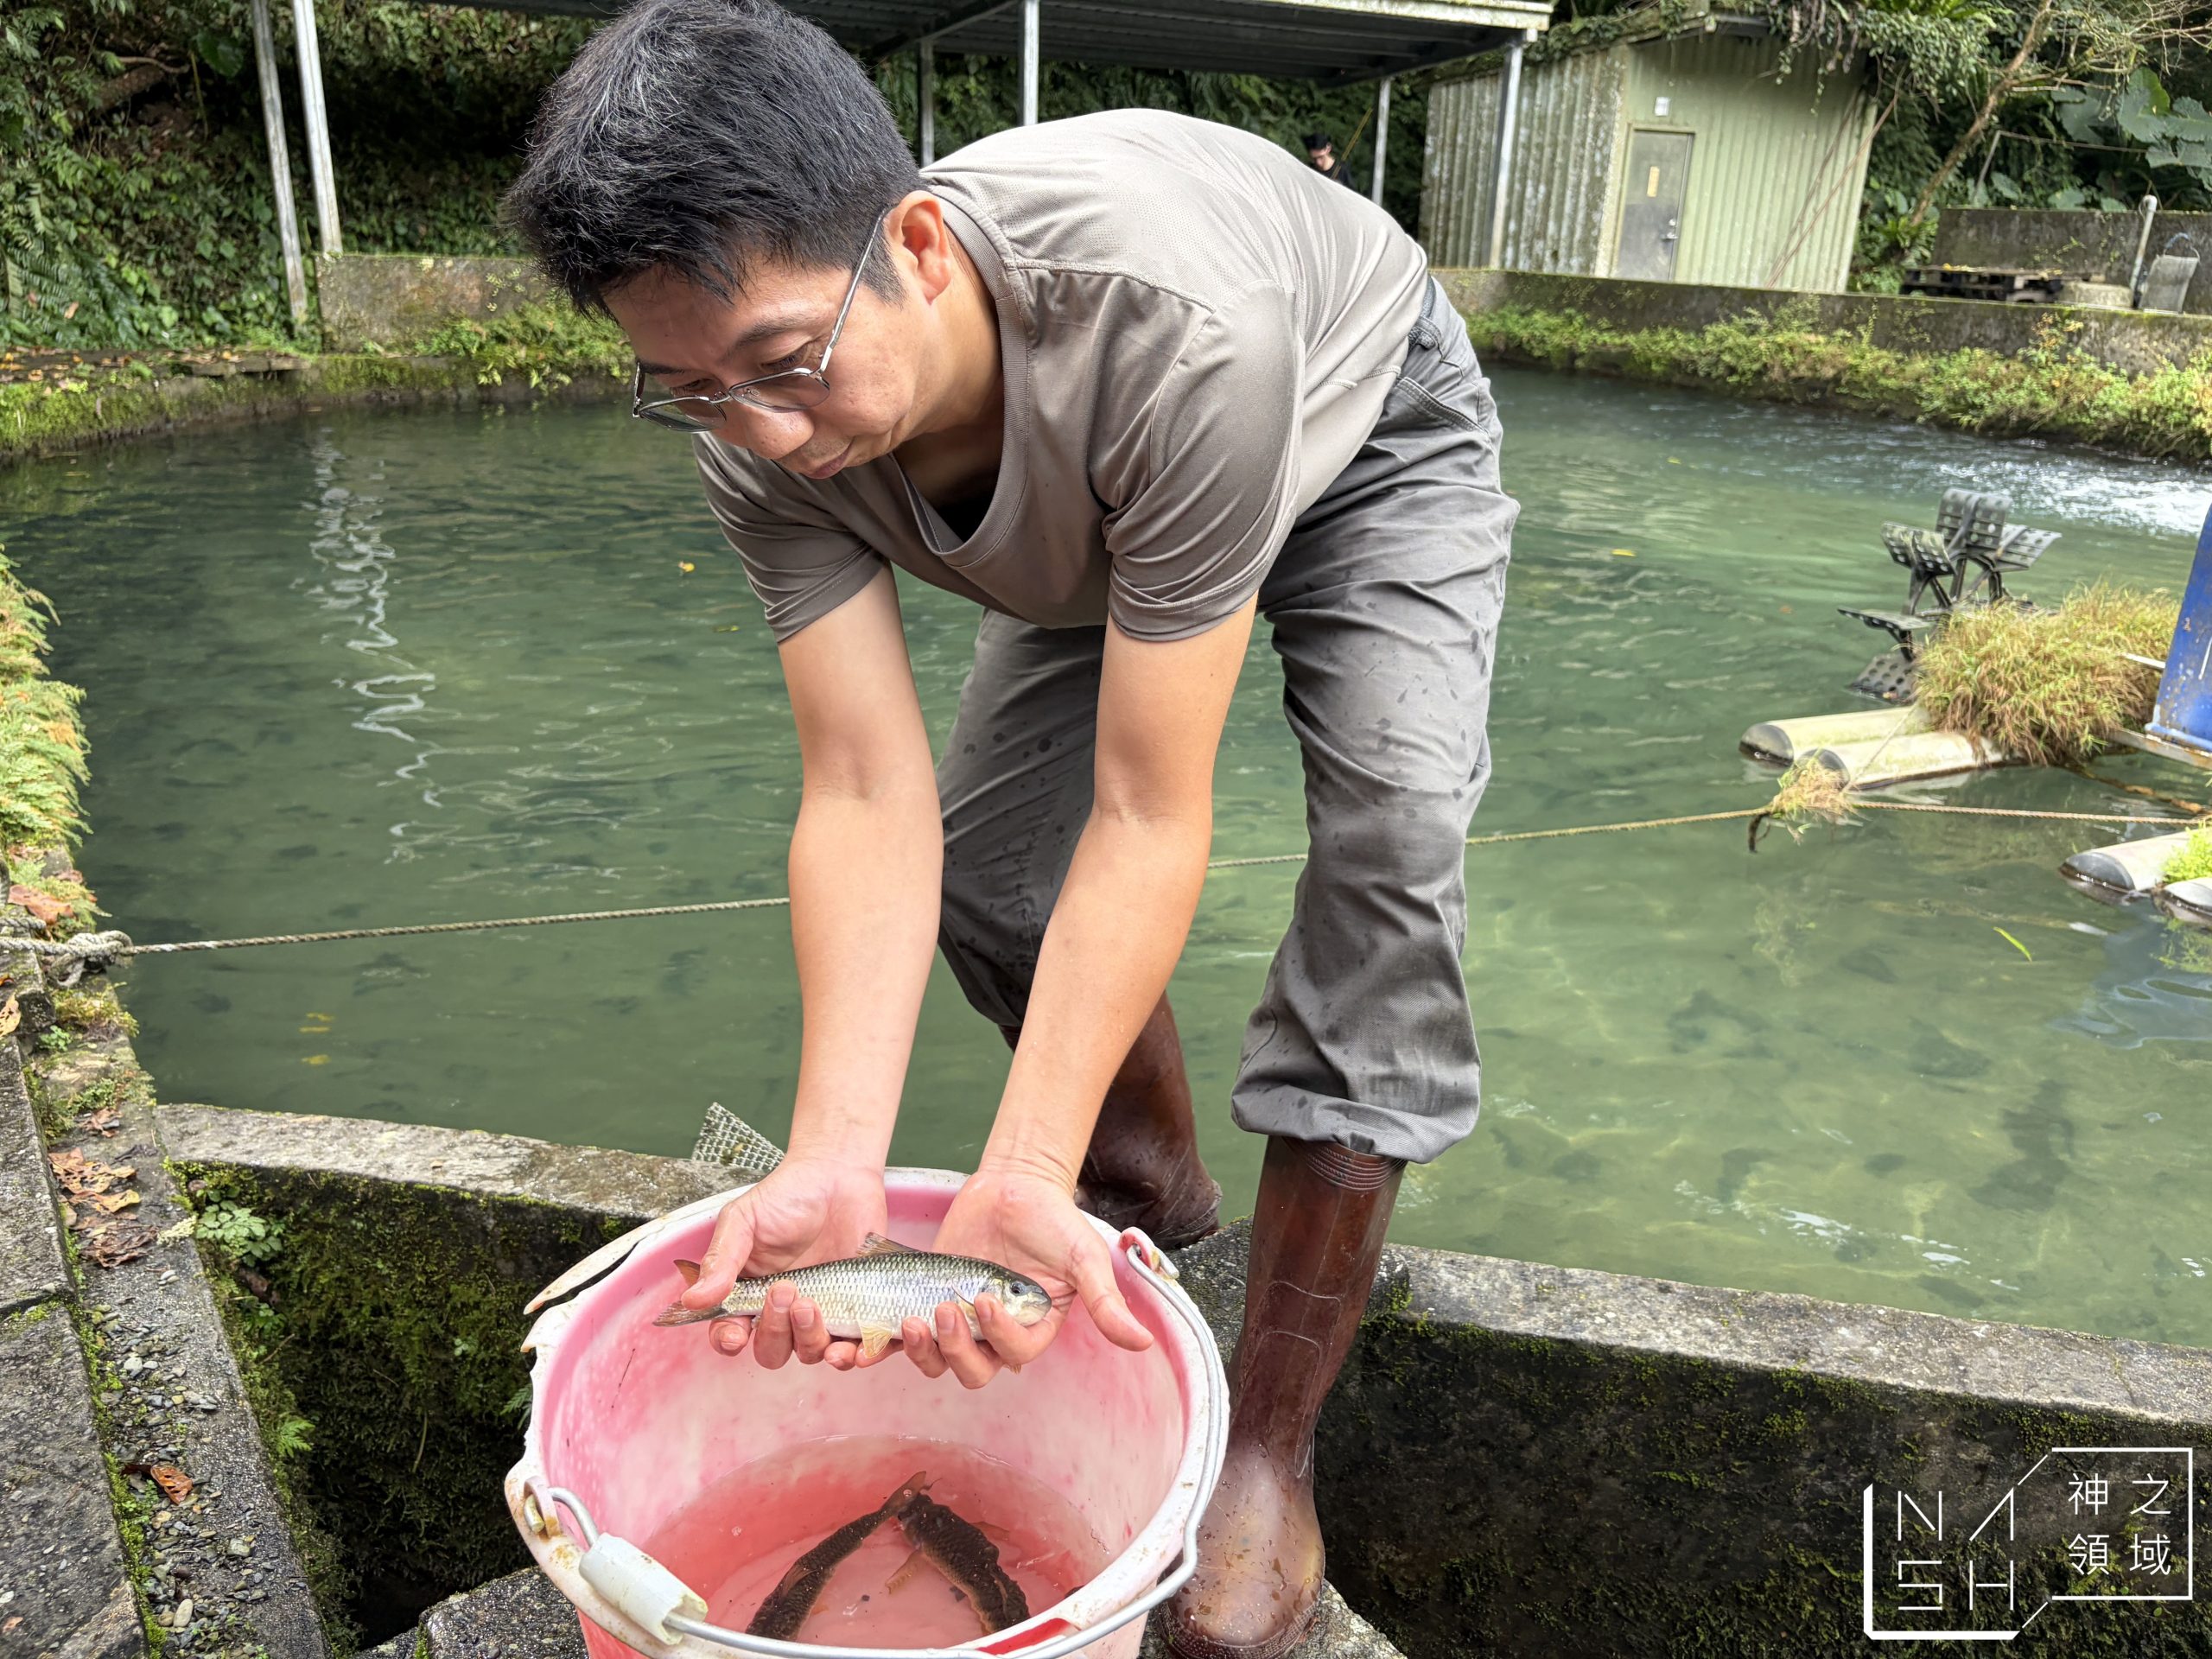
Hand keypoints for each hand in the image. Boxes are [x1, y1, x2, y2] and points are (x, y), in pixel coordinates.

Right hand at [680, 1155, 887, 1369]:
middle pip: (770, 1350)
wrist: (840, 1174)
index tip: (736, 1333)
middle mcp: (782, 1309)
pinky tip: (847, 1345)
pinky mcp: (855, 1310)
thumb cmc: (788, 1194)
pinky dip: (850, 1355)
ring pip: (808, 1352)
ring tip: (810, 1302)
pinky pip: (852, 1347)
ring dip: (806, 1338)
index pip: (730, 1332)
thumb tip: (693, 1299)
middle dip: (773, 1331)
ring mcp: (820, 1311)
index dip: (729, 1341)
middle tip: (783, 1291)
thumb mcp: (743, 1220)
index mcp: (749, 1292)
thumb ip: (721, 1260)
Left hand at [897, 1160, 1153, 1388]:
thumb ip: (1105, 1302)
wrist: (1014, 1184)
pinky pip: (903, 1339)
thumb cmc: (1054, 1220)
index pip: (1014, 1354)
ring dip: (921, 1350)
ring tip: (911, 1319)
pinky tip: (868, 1343)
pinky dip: (885, 1347)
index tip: (984, 1299)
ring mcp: (959, 1322)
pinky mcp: (925, 1304)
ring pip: (936, 1362)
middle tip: (943, 1310)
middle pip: (971, 1371)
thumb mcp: (1084, 1258)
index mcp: (1033, 1330)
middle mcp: (995, 1335)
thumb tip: (1142, 1344)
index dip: (997, 1337)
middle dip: (954, 1349)